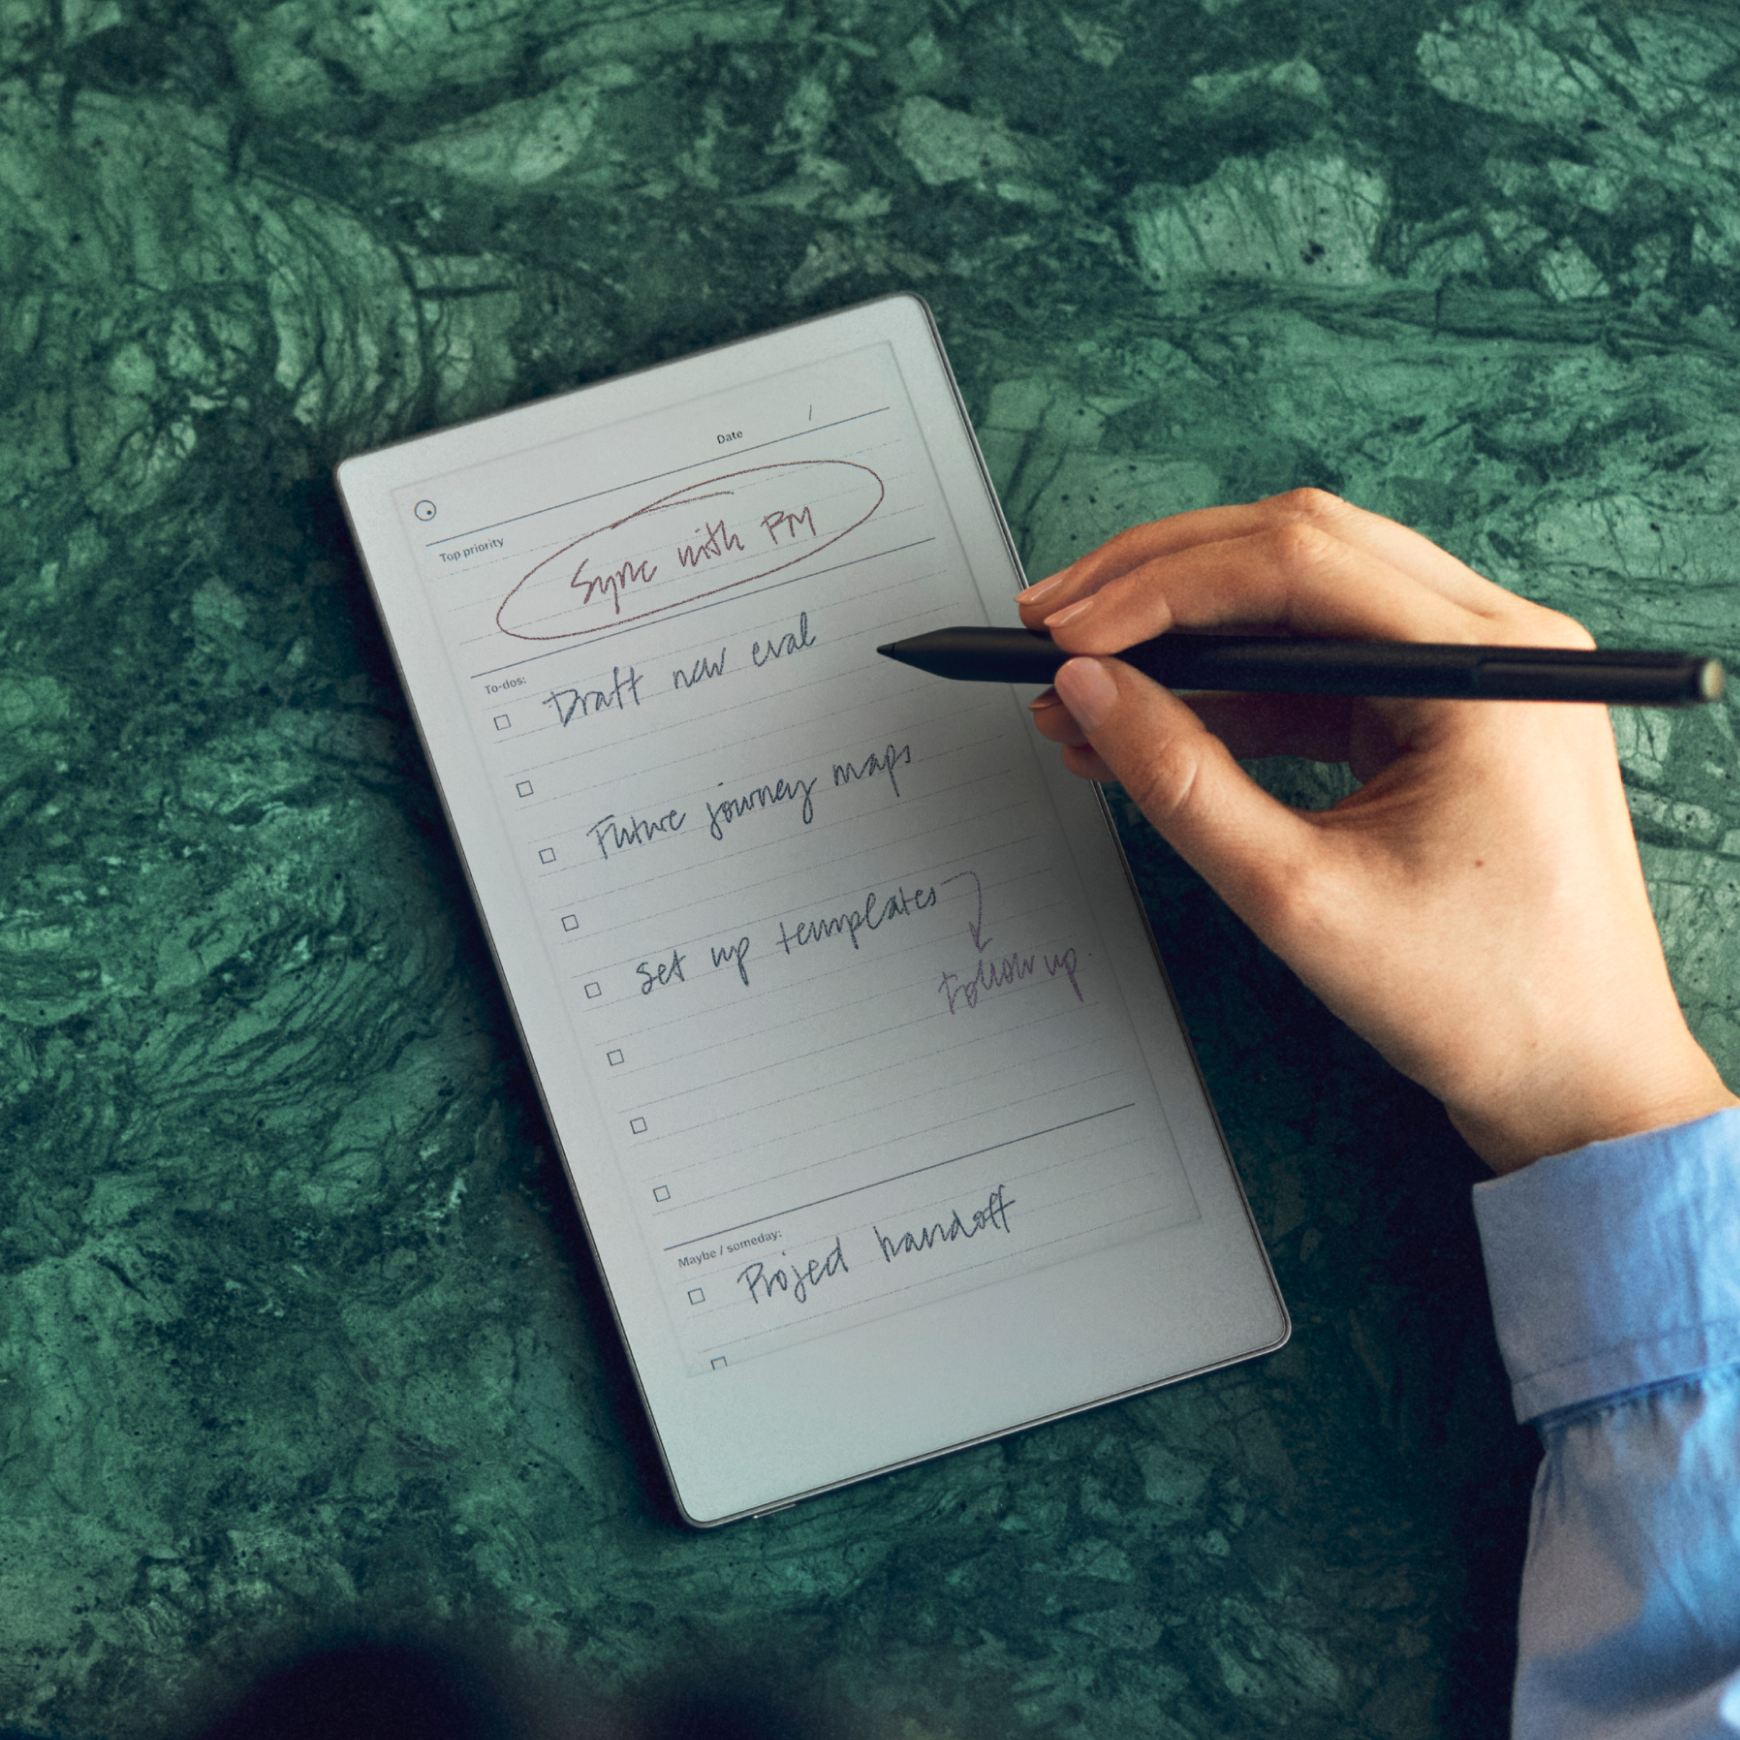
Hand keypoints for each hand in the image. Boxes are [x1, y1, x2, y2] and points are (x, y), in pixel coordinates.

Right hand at [1021, 489, 1735, 1171]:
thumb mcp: (1298, 896)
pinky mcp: (1447, 714)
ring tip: (1084, 686)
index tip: (1066, 630)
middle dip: (1161, 584)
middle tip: (1054, 624)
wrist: (1576, 1082)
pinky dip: (1232, 692)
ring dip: (1188, 639)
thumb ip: (1180, 780)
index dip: (1160, 586)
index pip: (1295, 563)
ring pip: (1302, 602)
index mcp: (1488, 667)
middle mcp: (1496, 641)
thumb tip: (1087, 691)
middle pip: (1298, 551)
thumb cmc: (1481, 1002)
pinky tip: (1149, 724)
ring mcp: (1475, 673)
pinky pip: (1321, 669)